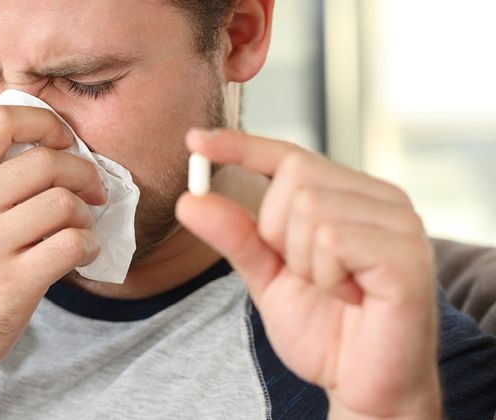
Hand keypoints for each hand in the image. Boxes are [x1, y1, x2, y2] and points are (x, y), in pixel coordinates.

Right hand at [0, 105, 106, 390]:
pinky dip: (88, 245)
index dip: (44, 122)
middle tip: (91, 189)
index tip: (62, 140)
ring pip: (63, 203)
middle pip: (46, 162)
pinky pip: (71, 245)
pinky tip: (81, 253)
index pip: (1, 122)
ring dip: (85, 214)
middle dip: (82, 172)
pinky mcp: (13, 285)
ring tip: (80, 227)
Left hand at [176, 129, 440, 418]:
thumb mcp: (267, 277)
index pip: (289, 155)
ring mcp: (399, 222)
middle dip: (278, 232)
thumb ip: (236, 236)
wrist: (362, 385)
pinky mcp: (407, 254)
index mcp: (349, 197)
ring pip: (310, 208)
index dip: (241, 145)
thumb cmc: (324, 329)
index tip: (195, 140)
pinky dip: (325, 277)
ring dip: (303, 262)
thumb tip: (191, 198)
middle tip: (306, 273)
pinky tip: (350, 297)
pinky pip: (333, 240)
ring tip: (333, 289)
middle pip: (294, 175)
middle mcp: (379, 199)